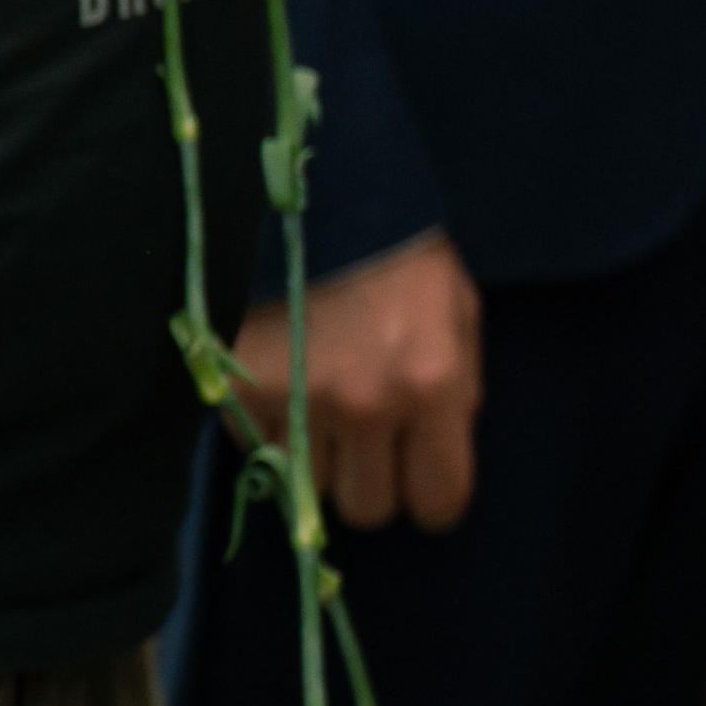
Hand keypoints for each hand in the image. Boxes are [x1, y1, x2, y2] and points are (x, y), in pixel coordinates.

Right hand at [232, 231, 482, 532]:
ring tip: (323, 404)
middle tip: (368, 443)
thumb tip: (438, 451)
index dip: (432, 499)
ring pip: (312, 488)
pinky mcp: (246, 396)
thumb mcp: (457, 309)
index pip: (439, 500)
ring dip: (319, 460)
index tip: (421, 482)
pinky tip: (287, 383)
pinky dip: (275, 430)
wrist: (312, 195)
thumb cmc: (398, 252)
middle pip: (368, 510)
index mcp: (433, 383)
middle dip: (371, 483)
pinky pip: (264, 450)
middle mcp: (367, 405)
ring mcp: (300, 404)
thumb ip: (459, 388)